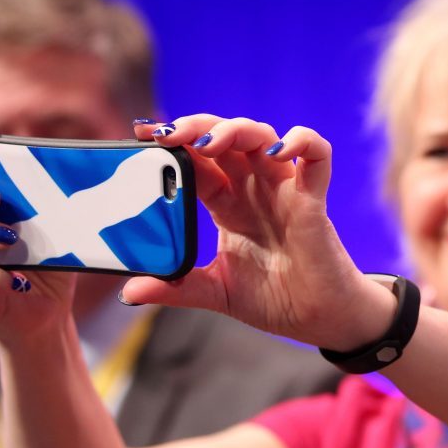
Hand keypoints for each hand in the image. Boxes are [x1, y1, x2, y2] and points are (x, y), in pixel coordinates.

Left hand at [123, 115, 394, 350]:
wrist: (317, 320)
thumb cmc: (274, 299)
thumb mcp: (215, 292)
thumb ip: (176, 288)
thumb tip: (130, 292)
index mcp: (228, 204)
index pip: (197, 160)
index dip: (173, 144)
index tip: (143, 134)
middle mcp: (254, 189)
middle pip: (225, 138)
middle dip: (196, 127)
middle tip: (168, 134)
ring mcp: (284, 190)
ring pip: (262, 137)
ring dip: (235, 130)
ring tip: (208, 143)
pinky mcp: (313, 200)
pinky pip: (316, 157)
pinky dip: (302, 143)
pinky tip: (277, 151)